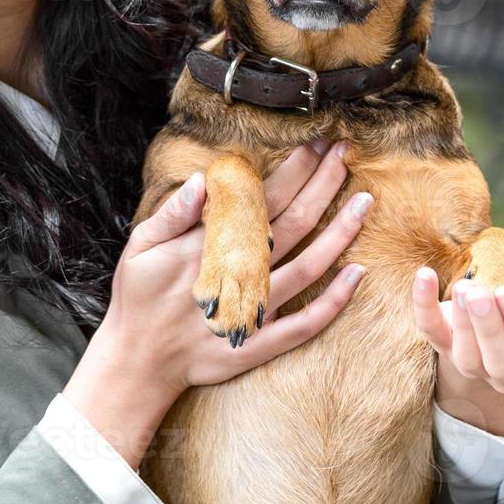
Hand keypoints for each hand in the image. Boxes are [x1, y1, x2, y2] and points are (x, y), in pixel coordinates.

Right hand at [64, 140, 370, 467]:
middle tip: (348, 153)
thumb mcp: (141, 246)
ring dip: (341, 232)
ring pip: (311, 266)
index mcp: (213, 244)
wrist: (137, 362)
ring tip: (367, 201)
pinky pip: (308, 323)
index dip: (294, 168)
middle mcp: (242, 272)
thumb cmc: (138, 297)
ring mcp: (256, 309)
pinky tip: (360, 274)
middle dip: (325, 184)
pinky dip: (336, 300)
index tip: (318, 141)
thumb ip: (174, 212)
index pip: (265, 196)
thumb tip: (204, 178)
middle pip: (295, 221)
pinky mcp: (262, 343)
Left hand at [411, 263, 503, 441]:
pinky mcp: (444, 346)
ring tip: (462, 288)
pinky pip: (431, 331)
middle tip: (479, 294)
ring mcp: (474, 366)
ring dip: (462, 322)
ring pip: (467, 357)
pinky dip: (424, 304)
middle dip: (488, 327)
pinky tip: (425, 276)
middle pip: (501, 362)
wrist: (499, 305)